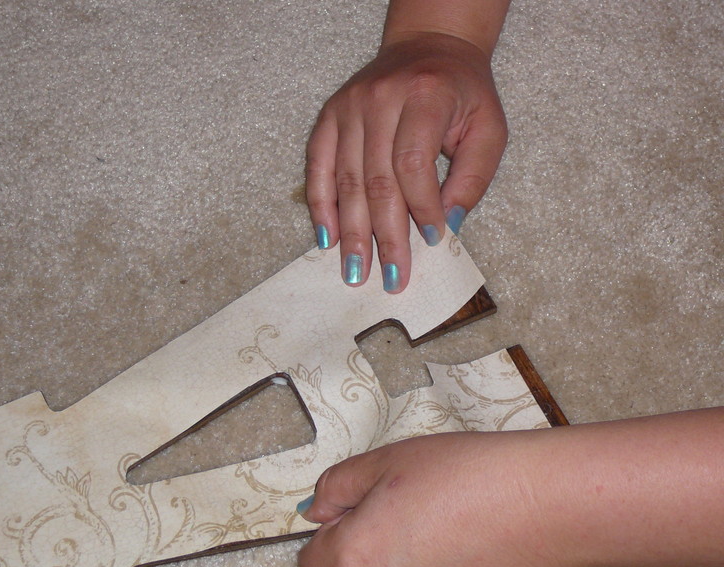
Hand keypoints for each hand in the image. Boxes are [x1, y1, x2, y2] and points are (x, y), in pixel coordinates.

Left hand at [297, 409, 723, 566]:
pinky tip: (452, 544)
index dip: (331, 527)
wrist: (539, 503)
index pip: (310, 560)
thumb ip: (336, 487)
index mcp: (354, 561)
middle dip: (361, 544)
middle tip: (400, 505)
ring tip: (431, 522)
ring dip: (392, 562)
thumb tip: (315, 511)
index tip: (357, 506)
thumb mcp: (385, 462)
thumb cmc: (465, 476)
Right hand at [305, 33, 507, 292]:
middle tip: (390, 278)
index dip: (421, 207)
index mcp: (425, 96)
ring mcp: (348, 106)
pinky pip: (319, 166)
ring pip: (346, 180)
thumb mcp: (488, 129)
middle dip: (384, 235)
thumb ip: (473, 178)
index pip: (413, 162)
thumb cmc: (463, 94)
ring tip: (356, 271)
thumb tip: (446, 226)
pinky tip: (328, 238)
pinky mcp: (329, 116)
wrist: (428, 47)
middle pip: (377, 179)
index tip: (432, 242)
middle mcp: (380, 98)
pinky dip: (321, 205)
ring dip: (351, 232)